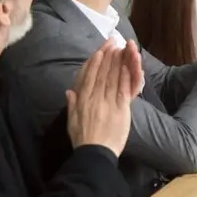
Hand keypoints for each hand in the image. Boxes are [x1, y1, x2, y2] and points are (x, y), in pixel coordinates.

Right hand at [65, 40, 137, 156]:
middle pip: (101, 74)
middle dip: (107, 57)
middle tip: (112, 42)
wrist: (95, 154)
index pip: (88, 77)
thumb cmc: (83, 140)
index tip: (98, 51)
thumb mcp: (72, 122)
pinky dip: (125, 77)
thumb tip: (69, 91)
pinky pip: (122, 89)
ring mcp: (108, 102)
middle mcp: (94, 98)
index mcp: (82, 101)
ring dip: (116, 62)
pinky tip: (127, 66)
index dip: (94, 63)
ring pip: (112, 78)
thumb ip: (72, 105)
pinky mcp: (120, 109)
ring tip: (120, 49)